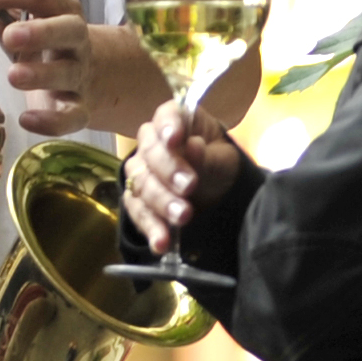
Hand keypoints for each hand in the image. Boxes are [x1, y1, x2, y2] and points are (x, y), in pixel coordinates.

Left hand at [0, 0, 160, 137]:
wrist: (97, 76)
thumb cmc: (49, 43)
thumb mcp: (29, 23)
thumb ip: (2, 12)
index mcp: (60, 11)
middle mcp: (75, 40)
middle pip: (68, 30)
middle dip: (41, 32)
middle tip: (11, 35)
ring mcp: (80, 74)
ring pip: (68, 73)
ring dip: (42, 74)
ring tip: (13, 75)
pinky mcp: (81, 107)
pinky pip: (72, 117)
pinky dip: (52, 122)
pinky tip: (27, 120)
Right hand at [127, 96, 244, 249]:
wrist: (219, 192)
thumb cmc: (220, 164)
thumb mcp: (223, 159)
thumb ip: (207, 156)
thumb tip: (193, 146)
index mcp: (175, 122)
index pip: (166, 117)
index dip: (168, 127)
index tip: (176, 139)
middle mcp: (151, 143)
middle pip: (149, 153)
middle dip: (168, 171)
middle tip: (189, 187)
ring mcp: (141, 172)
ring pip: (141, 184)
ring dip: (161, 202)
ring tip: (183, 217)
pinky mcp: (138, 200)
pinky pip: (138, 212)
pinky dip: (150, 228)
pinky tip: (161, 243)